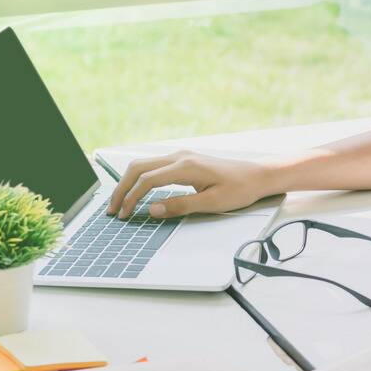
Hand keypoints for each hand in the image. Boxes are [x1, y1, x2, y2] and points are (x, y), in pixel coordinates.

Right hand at [106, 151, 278, 218]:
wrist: (258, 175)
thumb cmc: (240, 189)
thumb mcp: (212, 203)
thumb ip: (181, 206)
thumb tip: (152, 210)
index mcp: (185, 166)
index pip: (147, 180)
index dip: (131, 198)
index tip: (123, 214)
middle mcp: (180, 157)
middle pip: (138, 168)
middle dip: (121, 189)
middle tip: (112, 210)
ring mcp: (181, 156)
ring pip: (143, 165)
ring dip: (128, 183)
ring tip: (120, 203)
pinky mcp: (184, 161)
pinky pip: (154, 167)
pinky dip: (140, 179)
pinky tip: (136, 193)